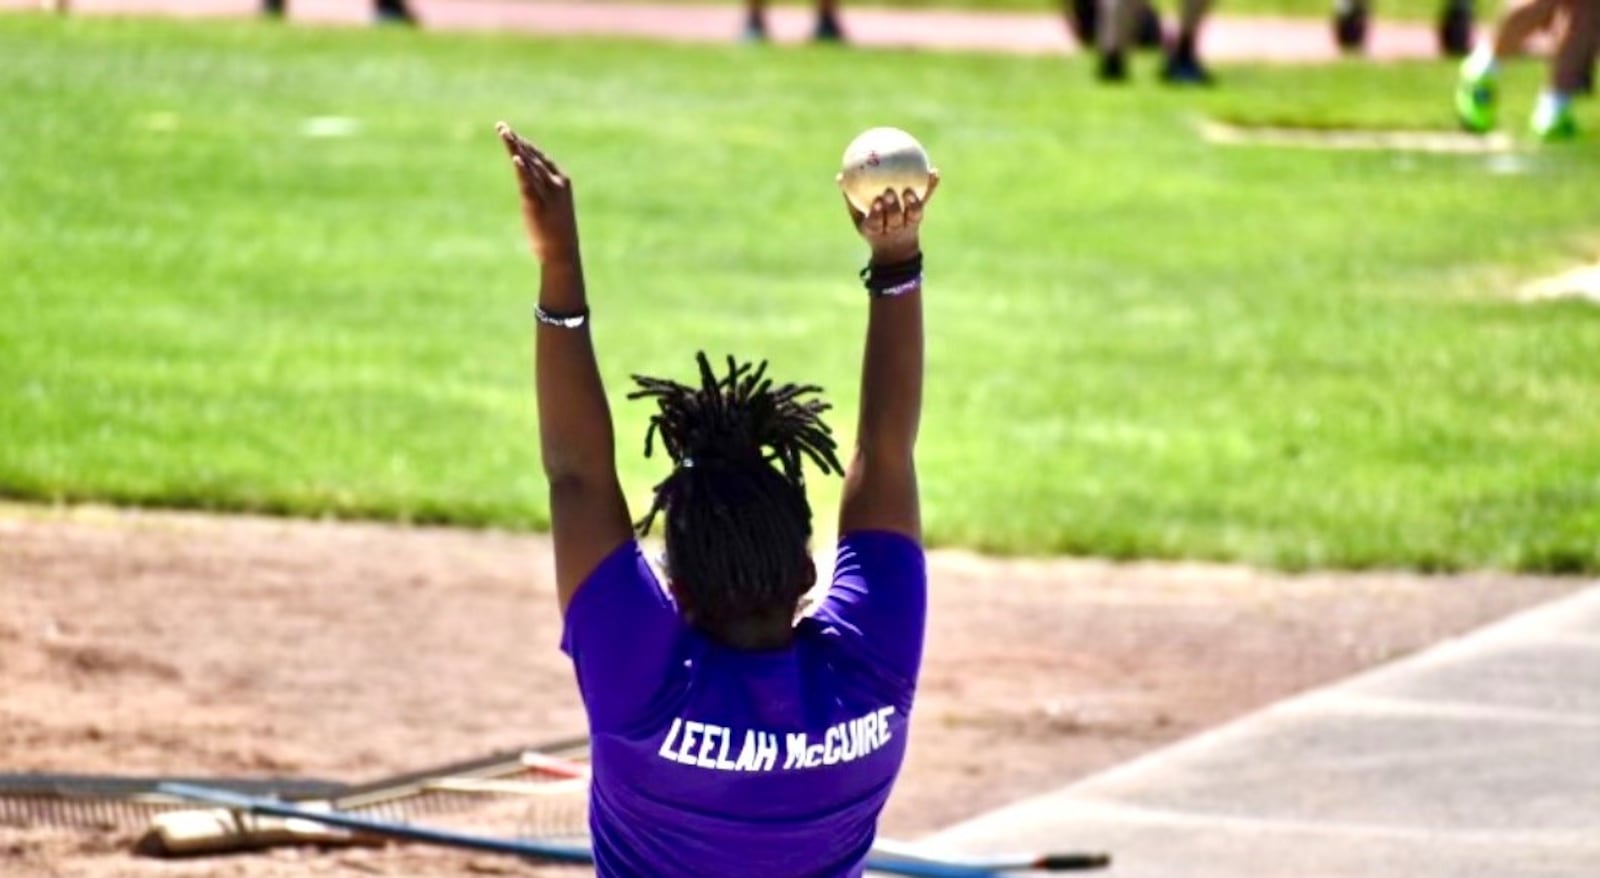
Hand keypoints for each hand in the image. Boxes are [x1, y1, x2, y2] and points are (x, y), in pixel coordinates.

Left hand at [497, 122, 579, 263]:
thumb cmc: (556, 232)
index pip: (539, 157)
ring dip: (515, 148)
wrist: (562, 253)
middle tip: (501, 126)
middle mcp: (555, 183)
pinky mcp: (537, 204)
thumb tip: (528, 186)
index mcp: (561, 181)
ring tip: (504, 132)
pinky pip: (528, 182)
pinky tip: (515, 156)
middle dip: (515, 141)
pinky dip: (522, 169)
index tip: (510, 133)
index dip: (524, 144)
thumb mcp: (550, 207)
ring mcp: (547, 193)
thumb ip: (540, 192)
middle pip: (531, 156)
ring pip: (528, 165)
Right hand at [841, 170, 939, 264]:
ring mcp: (909, 225)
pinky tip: (934, 173)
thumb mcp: (859, 219)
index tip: (876, 200)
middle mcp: (894, 229)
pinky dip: (931, 188)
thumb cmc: (873, 229)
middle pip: (895, 220)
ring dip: (913, 202)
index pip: (877, 223)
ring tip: (911, 188)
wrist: (896, 250)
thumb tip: (839, 177)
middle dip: (893, 207)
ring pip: (913, 215)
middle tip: (891, 191)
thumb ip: (850, 200)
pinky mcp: (919, 219)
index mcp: (877, 231)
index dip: (878, 213)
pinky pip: (925, 203)